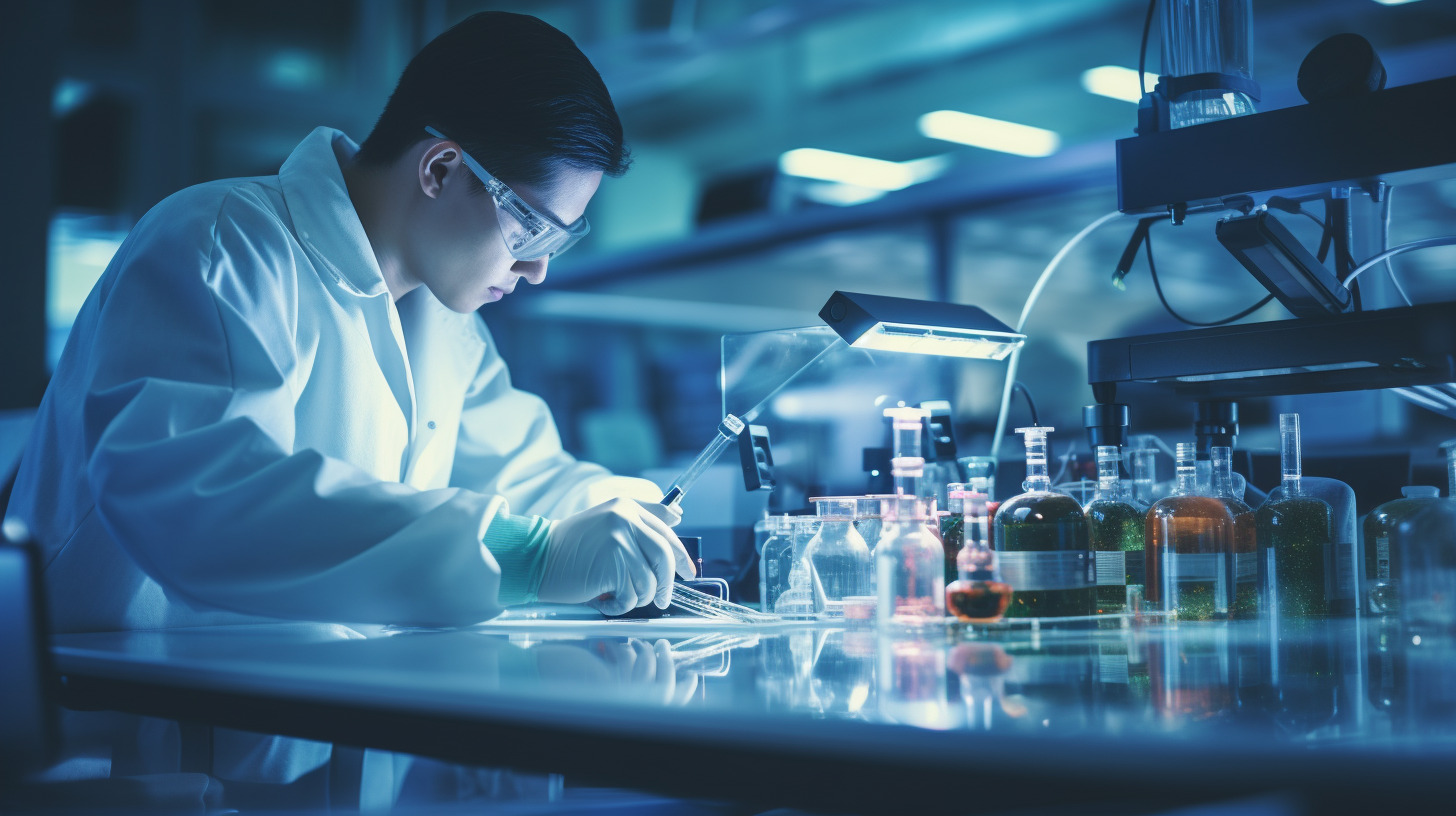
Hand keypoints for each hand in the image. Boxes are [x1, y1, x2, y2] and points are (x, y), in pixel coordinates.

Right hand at [538, 498, 694, 612]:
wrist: (538, 558)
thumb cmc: (572, 547)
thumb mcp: (608, 523)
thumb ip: (641, 518)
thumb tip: (678, 515)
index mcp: (627, 507)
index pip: (666, 533)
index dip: (681, 556)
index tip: (689, 573)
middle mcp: (625, 518)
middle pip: (665, 557)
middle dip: (665, 584)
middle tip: (661, 600)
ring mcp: (619, 539)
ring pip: (649, 581)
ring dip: (637, 599)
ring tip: (619, 599)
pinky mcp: (612, 563)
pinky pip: (632, 594)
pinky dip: (621, 607)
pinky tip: (605, 602)